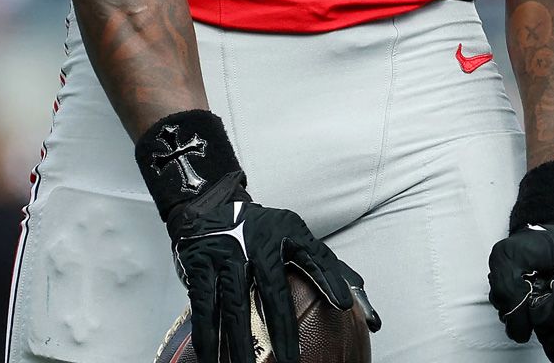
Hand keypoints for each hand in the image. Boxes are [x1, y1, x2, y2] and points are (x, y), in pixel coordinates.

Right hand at [136, 111, 375, 362]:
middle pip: (271, 292)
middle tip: (291, 361)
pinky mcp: (198, 265)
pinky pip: (204, 307)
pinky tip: (211, 358)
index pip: (313, 257)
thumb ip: (322, 262)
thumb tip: (355, 296)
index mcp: (283, 235)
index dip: (330, 279)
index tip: (345, 307)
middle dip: (282, 329)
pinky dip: (207, 336)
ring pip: (235, 306)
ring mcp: (224, 254)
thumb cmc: (259, 229)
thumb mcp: (292, 233)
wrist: (207, 205)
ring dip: (242, 342)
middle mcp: (254, 243)